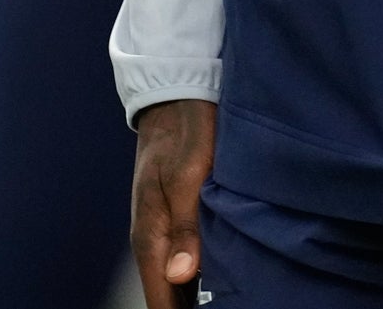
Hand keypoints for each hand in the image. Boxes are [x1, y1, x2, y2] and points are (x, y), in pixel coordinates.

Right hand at [131, 98, 214, 308]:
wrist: (176, 95)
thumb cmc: (184, 130)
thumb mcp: (188, 173)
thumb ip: (185, 226)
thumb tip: (181, 276)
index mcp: (150, 235)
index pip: (160, 301)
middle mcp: (153, 240)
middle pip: (168, 297)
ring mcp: (164, 232)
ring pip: (178, 283)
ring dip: (196, 298)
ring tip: (233, 303)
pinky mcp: (178, 221)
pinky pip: (187, 263)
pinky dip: (202, 279)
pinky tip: (226, 284)